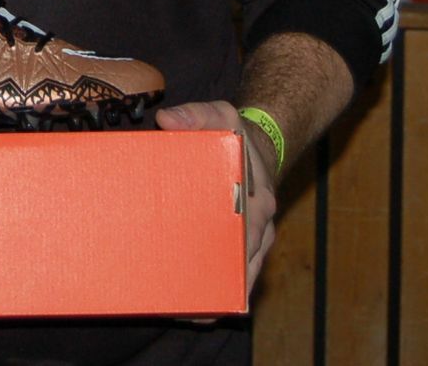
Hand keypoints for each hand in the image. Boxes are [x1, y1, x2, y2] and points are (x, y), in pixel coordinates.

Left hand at [157, 100, 278, 295]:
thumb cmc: (238, 133)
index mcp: (258, 202)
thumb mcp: (221, 115)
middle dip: (216, 287)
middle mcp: (260, 226)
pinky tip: (194, 302)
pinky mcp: (242, 241)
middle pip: (239, 266)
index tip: (205, 280)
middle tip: (183, 304)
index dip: (227, 264)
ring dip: (217, 293)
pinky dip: (220, 285)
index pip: (245, 240)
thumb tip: (167, 120)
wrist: (261, 141)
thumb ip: (196, 115)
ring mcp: (253, 238)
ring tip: (185, 312)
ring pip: (238, 274)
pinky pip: (234, 269)